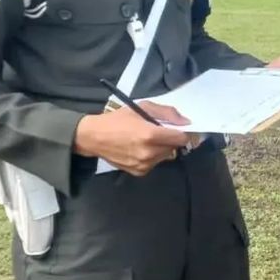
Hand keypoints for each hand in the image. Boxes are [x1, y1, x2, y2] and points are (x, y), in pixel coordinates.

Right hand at [74, 103, 191, 175]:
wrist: (93, 137)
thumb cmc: (118, 119)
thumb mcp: (143, 107)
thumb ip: (167, 113)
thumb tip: (186, 122)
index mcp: (151, 135)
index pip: (181, 138)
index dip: (185, 133)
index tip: (183, 129)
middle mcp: (149, 153)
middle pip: (174, 147)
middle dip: (171, 139)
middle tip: (161, 132)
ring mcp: (144, 164)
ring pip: (166, 156)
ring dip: (163, 148)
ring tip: (148, 139)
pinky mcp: (139, 172)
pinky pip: (155, 163)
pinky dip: (153, 156)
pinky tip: (141, 148)